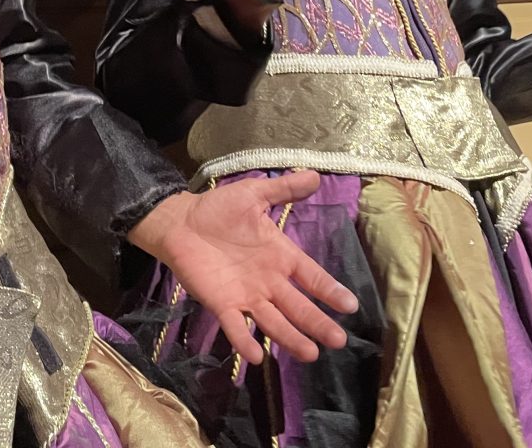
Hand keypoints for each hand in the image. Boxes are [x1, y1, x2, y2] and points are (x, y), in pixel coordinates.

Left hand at [128, 173, 358, 365]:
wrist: (181, 222)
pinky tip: (257, 357)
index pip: (311, 276)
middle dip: (318, 323)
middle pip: (298, 306)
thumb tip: (315, 175)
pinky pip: (235, 326)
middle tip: (338, 341)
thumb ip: (282, 189)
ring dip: (291, 338)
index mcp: (279, 256)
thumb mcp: (253, 194)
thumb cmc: (219, 209)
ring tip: (310, 354)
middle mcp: (268, 281)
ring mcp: (246, 295)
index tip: (350, 305)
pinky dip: (244, 341)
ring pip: (273, 321)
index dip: (330, 290)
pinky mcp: (221, 304)